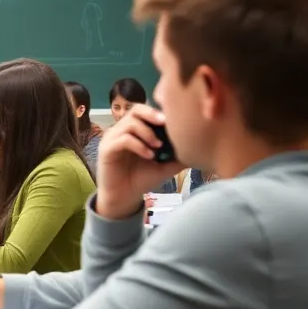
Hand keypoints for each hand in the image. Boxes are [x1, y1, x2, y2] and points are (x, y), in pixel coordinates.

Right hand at [97, 105, 183, 219]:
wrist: (124, 198)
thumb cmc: (142, 179)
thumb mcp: (165, 165)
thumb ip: (178, 154)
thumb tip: (200, 145)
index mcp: (135, 130)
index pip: (146, 111)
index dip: (160, 112)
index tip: (174, 120)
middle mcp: (122, 130)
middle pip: (136, 110)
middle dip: (152, 114)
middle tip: (165, 124)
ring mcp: (112, 138)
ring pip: (129, 123)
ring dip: (147, 132)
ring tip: (158, 146)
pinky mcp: (106, 149)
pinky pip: (123, 139)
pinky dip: (138, 145)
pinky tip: (149, 155)